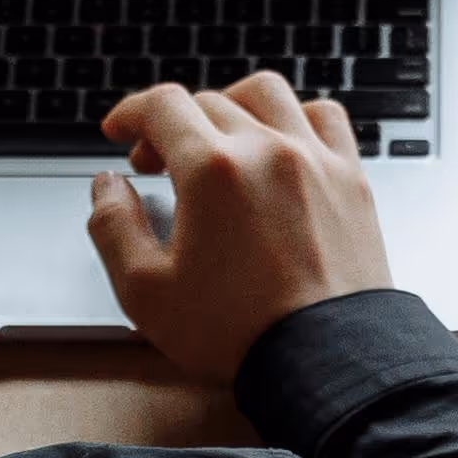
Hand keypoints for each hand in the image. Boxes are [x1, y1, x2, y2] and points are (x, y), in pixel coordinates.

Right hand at [89, 71, 395, 378]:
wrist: (326, 362)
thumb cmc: (240, 334)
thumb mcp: (146, 292)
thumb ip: (113, 227)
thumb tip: (106, 187)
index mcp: (213, 170)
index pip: (162, 106)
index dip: (130, 112)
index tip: (120, 130)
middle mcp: (268, 150)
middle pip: (209, 103)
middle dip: (171, 125)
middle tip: (156, 161)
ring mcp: (316, 160)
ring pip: (267, 95)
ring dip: (231, 105)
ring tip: (217, 138)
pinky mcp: (351, 180)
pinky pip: (325, 118)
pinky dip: (297, 116)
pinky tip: (282, 141)